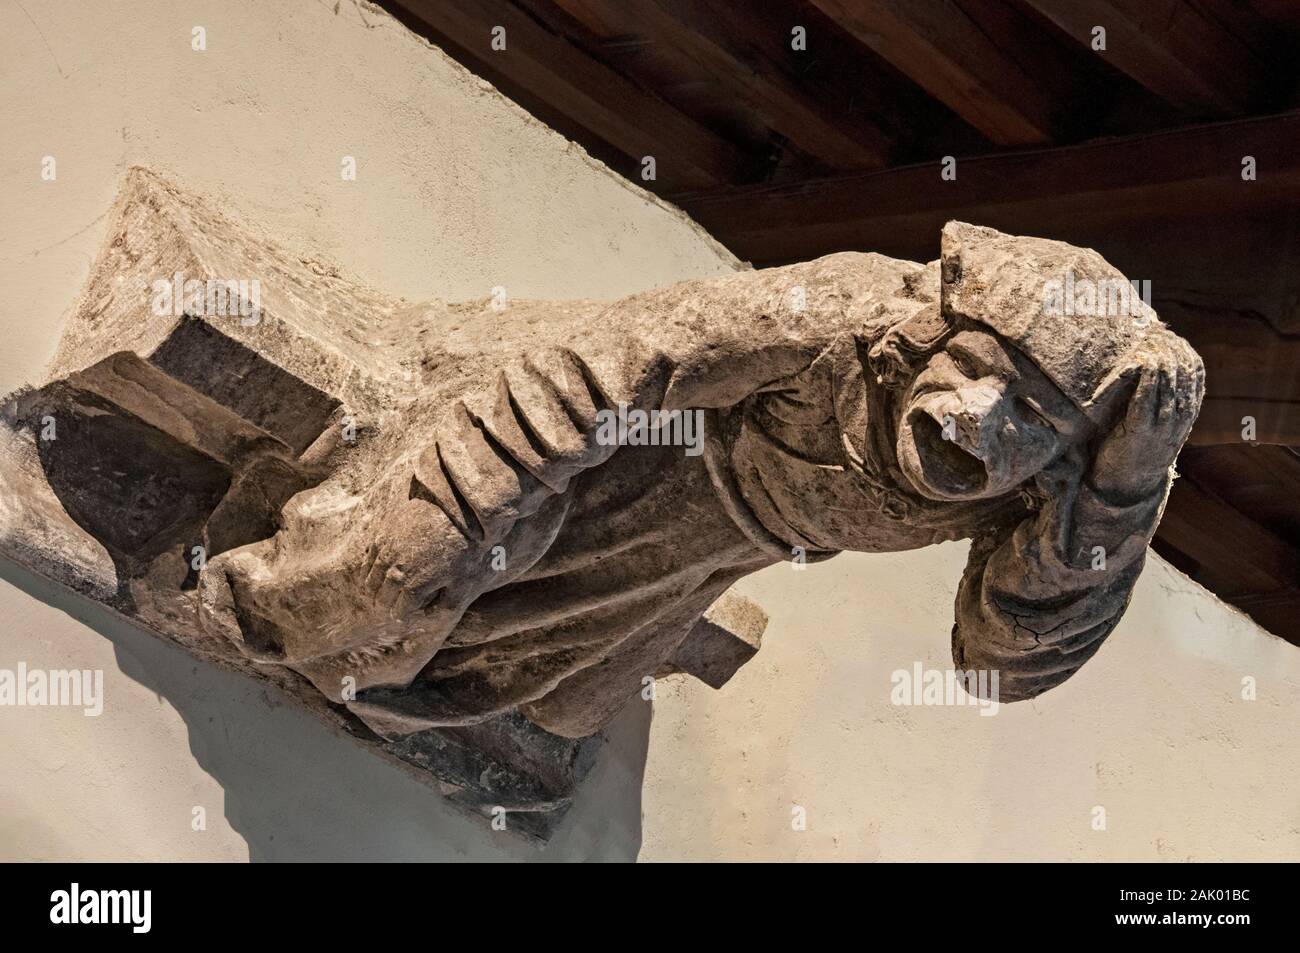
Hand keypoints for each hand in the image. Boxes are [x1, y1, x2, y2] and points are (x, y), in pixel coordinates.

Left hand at [1088, 349, 1201, 503]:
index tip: (1177, 338)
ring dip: (1160, 361)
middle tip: (1161, 333)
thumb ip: (1162, 404)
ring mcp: (1160, 428)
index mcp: (1185, 418)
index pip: (1197, 379)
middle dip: (1173, 352)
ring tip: (1152, 341)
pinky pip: (1146, 401)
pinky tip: (1145, 364)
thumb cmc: (1135, 451)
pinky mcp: (1138, 433)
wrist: (1125, 488)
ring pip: (1167, 387)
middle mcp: (1177, 422)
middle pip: (1183, 378)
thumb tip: (1159, 372)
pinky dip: (1147, 380)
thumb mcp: (1157, 426)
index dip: (1188, 356)